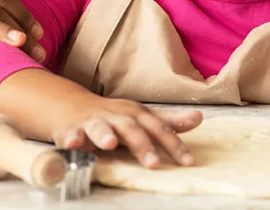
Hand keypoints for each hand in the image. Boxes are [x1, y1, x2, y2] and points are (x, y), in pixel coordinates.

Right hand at [52, 92, 201, 168]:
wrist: (72, 106)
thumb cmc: (113, 116)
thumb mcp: (142, 117)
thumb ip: (168, 122)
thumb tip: (198, 117)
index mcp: (136, 114)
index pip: (159, 129)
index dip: (173, 145)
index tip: (187, 162)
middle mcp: (116, 117)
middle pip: (131, 129)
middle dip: (141, 145)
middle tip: (153, 163)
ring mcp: (93, 122)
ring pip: (99, 127)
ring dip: (104, 134)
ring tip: (109, 144)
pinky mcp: (72, 129)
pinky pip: (70, 134)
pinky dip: (70, 138)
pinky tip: (71, 144)